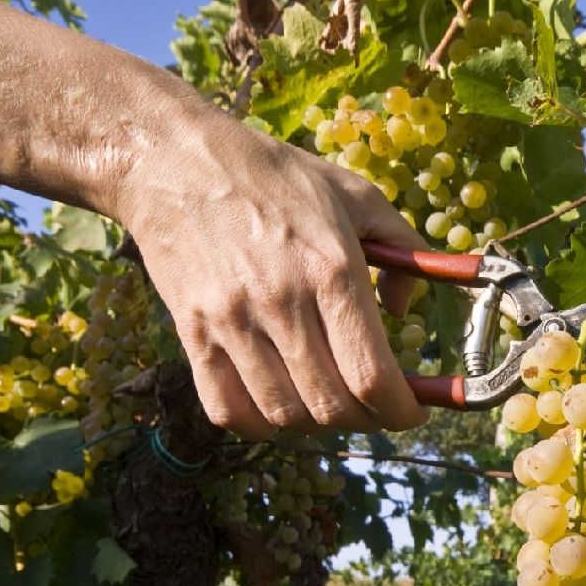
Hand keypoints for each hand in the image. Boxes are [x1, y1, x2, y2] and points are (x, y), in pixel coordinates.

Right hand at [116, 110, 428, 439]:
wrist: (173, 161)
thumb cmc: (271, 175)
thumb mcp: (355, 194)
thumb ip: (403, 248)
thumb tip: (407, 306)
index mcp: (331, 269)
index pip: (372, 376)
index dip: (400, 409)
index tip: (411, 411)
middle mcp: (281, 303)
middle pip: (332, 406)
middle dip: (367, 420)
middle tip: (376, 408)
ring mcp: (231, 323)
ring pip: (285, 416)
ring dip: (317, 424)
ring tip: (330, 402)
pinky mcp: (192, 335)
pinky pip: (229, 410)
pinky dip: (261, 424)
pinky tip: (279, 404)